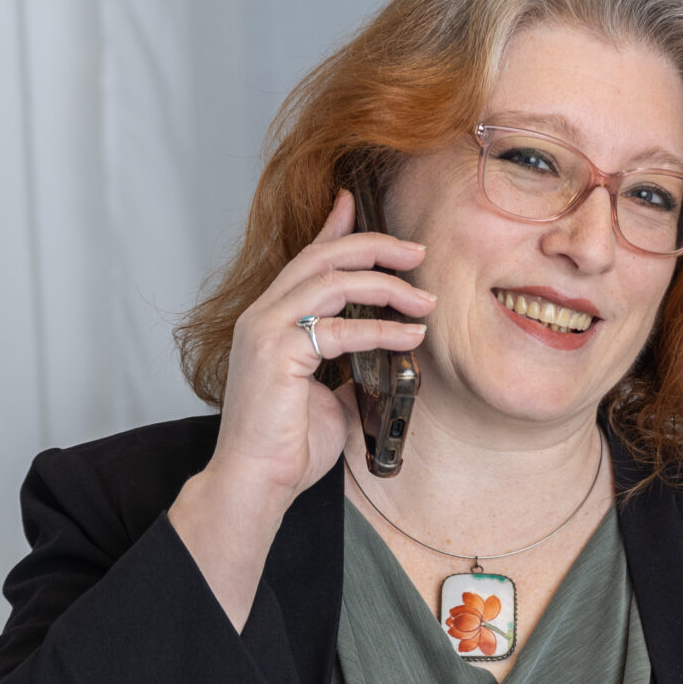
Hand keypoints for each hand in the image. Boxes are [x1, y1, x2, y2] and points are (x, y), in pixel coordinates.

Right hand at [169, 191, 432, 628]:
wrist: (257, 481)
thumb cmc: (288, 444)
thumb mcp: (331, 397)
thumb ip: (351, 369)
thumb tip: (386, 362)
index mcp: (271, 320)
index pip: (305, 260)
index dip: (333, 227)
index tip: (355, 202)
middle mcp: (263, 316)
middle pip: (321, 258)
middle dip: (374, 247)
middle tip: (417, 253)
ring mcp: (265, 331)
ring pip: (331, 282)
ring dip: (387, 286)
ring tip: (425, 303)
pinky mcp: (277, 354)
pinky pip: (339, 329)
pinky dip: (382, 329)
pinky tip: (412, 337)